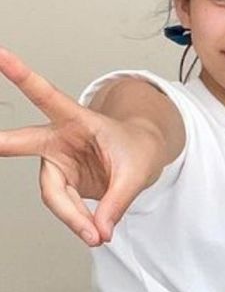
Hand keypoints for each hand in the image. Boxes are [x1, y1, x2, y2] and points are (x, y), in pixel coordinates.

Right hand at [0, 48, 170, 244]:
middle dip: (4, 142)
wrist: (143, 158)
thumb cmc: (137, 151)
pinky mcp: (63, 183)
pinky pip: (66, 208)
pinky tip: (93, 231)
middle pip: (26, 143)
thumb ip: (117, 202)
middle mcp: (59, 138)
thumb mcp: (136, 174)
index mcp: (76, 119)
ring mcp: (58, 162)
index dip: (23, 77)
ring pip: (54, 195)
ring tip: (95, 235)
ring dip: (73, 216)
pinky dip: (80, 221)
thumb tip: (98, 231)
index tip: (2, 56)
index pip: (47, 96)